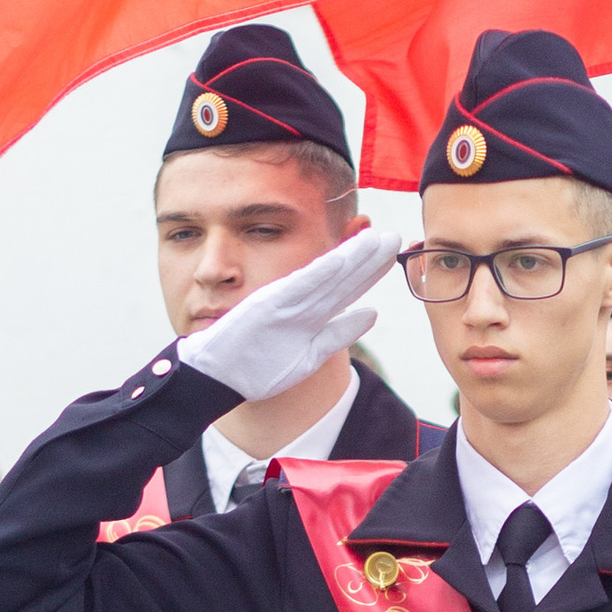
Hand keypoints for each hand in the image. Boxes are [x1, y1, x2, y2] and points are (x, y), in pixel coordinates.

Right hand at [178, 226, 396, 400]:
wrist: (215, 375)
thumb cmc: (257, 365)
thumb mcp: (310, 353)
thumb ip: (339, 333)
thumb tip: (373, 314)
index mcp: (310, 312)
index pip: (346, 287)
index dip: (370, 269)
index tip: (393, 252)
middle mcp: (299, 302)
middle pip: (342, 278)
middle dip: (369, 257)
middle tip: (396, 236)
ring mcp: (284, 303)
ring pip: (326, 278)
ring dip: (353, 258)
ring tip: (378, 240)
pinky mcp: (267, 306)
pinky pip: (299, 288)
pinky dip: (320, 274)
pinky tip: (342, 260)